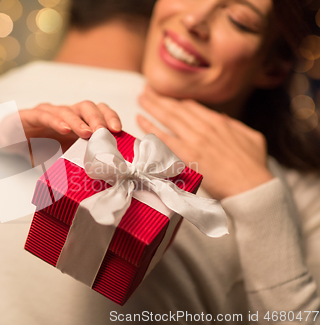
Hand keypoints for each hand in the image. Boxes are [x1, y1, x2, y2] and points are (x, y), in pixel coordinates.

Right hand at [18, 101, 121, 151]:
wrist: (10, 141)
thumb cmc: (38, 147)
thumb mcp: (62, 157)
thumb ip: (78, 161)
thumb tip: (100, 177)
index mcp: (76, 121)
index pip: (98, 112)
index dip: (109, 117)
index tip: (119, 130)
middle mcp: (65, 113)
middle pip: (87, 106)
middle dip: (99, 118)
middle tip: (106, 132)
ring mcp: (49, 112)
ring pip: (68, 110)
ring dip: (79, 121)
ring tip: (88, 133)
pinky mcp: (31, 116)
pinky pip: (45, 115)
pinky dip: (56, 121)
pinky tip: (64, 130)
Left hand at [136, 86, 273, 199]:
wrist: (250, 186)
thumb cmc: (254, 166)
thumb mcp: (251, 137)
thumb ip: (234, 126)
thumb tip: (220, 117)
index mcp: (219, 122)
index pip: (192, 107)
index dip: (177, 101)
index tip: (166, 96)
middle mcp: (204, 127)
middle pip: (177, 108)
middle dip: (160, 98)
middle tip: (146, 91)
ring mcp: (194, 139)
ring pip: (168, 118)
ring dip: (152, 106)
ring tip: (141, 98)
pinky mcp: (186, 154)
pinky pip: (163, 137)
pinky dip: (150, 127)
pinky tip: (140, 119)